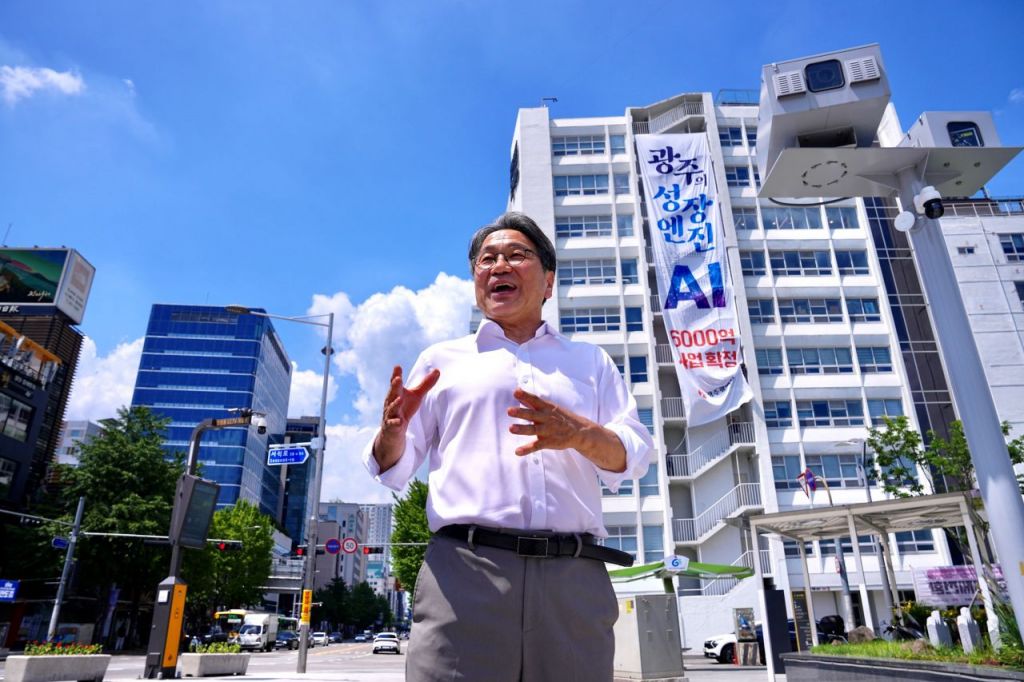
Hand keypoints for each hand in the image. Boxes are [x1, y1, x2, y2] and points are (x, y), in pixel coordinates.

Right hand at [381, 365, 439, 435]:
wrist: (394, 429)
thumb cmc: (405, 408)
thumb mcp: (417, 395)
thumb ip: (426, 384)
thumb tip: (438, 370)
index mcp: (397, 393)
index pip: (395, 382)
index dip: (396, 374)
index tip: (397, 366)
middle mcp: (391, 401)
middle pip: (393, 393)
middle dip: (394, 386)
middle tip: (397, 379)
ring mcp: (390, 414)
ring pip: (392, 408)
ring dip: (395, 404)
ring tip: (400, 399)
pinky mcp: (391, 425)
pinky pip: (393, 424)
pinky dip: (395, 422)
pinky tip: (400, 422)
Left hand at [507, 388, 626, 471]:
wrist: (579, 431)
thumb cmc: (560, 417)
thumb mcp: (549, 407)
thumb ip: (532, 402)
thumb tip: (518, 393)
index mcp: (547, 408)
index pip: (535, 400)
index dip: (526, 395)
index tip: (516, 392)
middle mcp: (546, 418)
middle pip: (532, 414)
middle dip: (521, 412)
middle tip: (509, 410)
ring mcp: (547, 430)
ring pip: (533, 430)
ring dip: (522, 429)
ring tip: (511, 428)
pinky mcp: (548, 442)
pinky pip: (537, 446)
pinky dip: (527, 449)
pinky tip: (517, 451)